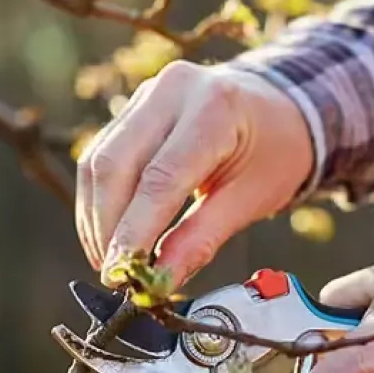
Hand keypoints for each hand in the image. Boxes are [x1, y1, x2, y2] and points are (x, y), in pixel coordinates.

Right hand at [75, 60, 312, 286]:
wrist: (278, 108)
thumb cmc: (274, 152)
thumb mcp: (252, 198)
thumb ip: (202, 239)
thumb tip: (159, 282)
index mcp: (215, 108)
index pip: (161, 177)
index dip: (134, 230)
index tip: (121, 273)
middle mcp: (173, 90)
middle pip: (116, 164)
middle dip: (107, 227)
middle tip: (113, 274)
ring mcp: (148, 94)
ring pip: (99, 161)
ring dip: (96, 217)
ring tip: (109, 261)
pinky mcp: (132, 108)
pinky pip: (101, 156)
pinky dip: (98, 200)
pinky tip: (108, 233)